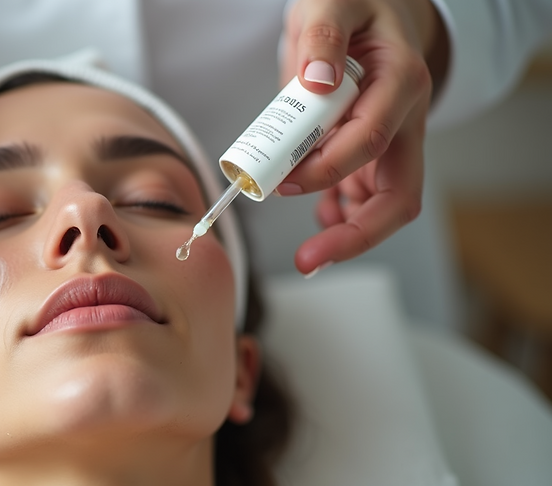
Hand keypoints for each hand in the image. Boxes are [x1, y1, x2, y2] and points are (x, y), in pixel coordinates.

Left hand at [278, 0, 447, 273]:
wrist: (372, 8)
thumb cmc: (352, 6)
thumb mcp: (330, 4)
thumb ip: (323, 37)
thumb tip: (317, 82)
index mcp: (400, 81)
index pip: (369, 141)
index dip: (326, 169)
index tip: (282, 183)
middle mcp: (405, 119)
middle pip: (398, 194)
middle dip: (356, 235)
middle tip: (309, 260)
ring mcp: (394, 140)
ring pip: (385, 203)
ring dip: (349, 231)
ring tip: (309, 250)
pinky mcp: (375, 152)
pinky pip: (366, 195)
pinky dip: (342, 214)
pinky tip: (319, 217)